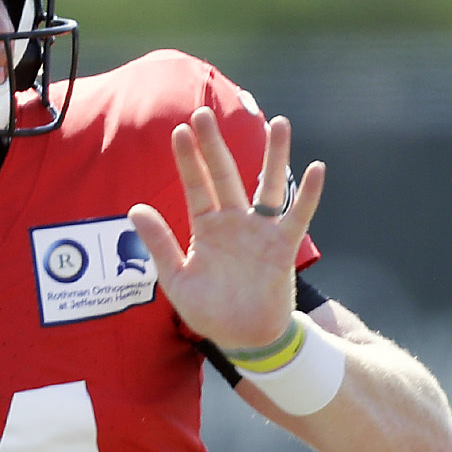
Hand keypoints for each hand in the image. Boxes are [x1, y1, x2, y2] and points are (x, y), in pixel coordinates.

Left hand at [129, 107, 324, 349]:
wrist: (243, 338)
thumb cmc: (209, 310)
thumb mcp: (176, 279)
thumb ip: (159, 243)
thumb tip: (135, 209)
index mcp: (206, 228)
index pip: (195, 186)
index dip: (187, 160)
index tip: (179, 131)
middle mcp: (233, 223)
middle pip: (225, 176)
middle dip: (214, 146)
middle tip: (203, 113)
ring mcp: (260, 232)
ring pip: (269, 186)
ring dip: (274, 156)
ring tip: (279, 122)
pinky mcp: (283, 247)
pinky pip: (297, 216)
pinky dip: (308, 194)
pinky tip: (316, 168)